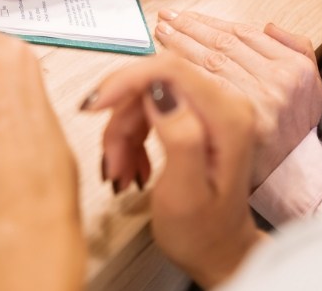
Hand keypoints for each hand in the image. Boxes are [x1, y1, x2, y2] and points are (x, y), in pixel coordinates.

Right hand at [83, 55, 266, 287]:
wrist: (217, 252)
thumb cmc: (202, 232)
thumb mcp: (184, 193)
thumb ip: (179, 137)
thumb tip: (160, 91)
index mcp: (228, 117)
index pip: (169, 70)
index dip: (125, 81)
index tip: (93, 107)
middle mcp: (224, 103)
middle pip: (152, 82)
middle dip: (120, 119)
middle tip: (111, 160)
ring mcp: (211, 107)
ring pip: (145, 96)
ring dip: (122, 133)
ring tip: (121, 172)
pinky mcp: (197, 114)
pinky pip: (149, 108)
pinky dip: (132, 136)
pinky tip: (131, 164)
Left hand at [153, 10, 321, 187]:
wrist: (291, 177)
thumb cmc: (292, 129)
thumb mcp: (310, 87)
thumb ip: (295, 50)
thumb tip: (268, 26)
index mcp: (295, 67)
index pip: (244, 34)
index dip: (211, 22)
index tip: (186, 16)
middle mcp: (278, 81)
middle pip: (223, 45)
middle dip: (189, 28)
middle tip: (165, 19)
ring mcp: (257, 101)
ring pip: (210, 61)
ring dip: (180, 44)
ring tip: (160, 33)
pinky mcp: (236, 122)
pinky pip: (201, 87)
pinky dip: (181, 72)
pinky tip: (165, 63)